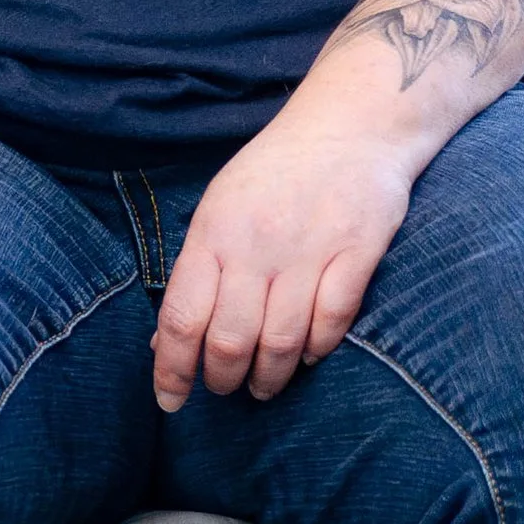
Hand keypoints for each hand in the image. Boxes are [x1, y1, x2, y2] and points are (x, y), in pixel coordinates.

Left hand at [152, 113, 414, 410]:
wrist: (352, 122)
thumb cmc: (276, 170)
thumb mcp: (220, 208)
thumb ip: (197, 272)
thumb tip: (165, 339)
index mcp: (214, 232)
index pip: (182, 317)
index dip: (171, 370)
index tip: (170, 401)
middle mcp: (257, 245)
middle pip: (230, 340)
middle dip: (221, 380)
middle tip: (223, 388)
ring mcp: (309, 250)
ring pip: (280, 342)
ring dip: (268, 377)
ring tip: (262, 386)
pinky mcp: (357, 253)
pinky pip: (332, 322)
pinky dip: (316, 349)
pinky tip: (306, 355)